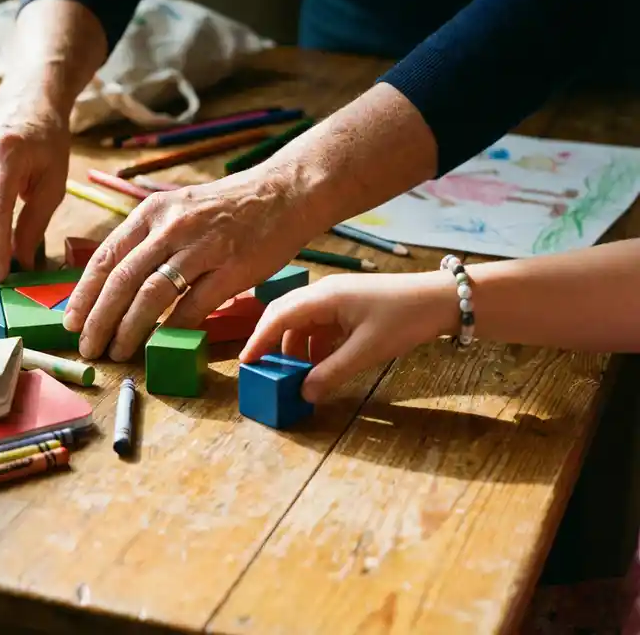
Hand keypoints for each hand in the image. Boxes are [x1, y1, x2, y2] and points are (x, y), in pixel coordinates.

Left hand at [63, 164, 308, 360]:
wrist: (282, 193)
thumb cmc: (225, 207)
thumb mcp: (177, 210)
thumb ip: (147, 242)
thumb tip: (114, 284)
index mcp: (152, 212)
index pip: (106, 257)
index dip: (85, 293)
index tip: (71, 321)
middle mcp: (172, 227)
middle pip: (123, 280)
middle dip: (99, 319)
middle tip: (88, 347)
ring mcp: (203, 247)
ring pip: (152, 294)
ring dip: (129, 328)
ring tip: (118, 351)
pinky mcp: (232, 268)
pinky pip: (194, 305)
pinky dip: (173, 329)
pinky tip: (161, 344)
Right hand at [240, 271, 456, 401]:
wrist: (440, 300)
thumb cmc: (404, 319)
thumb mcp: (366, 351)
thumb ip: (331, 373)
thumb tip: (304, 394)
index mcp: (323, 296)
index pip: (278, 316)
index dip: (258, 339)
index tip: (246, 363)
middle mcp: (323, 293)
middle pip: (284, 315)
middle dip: (271, 343)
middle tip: (262, 370)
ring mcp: (336, 297)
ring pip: (302, 322)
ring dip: (295, 348)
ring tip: (295, 376)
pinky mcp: (347, 305)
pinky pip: (319, 325)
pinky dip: (313, 345)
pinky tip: (320, 366)